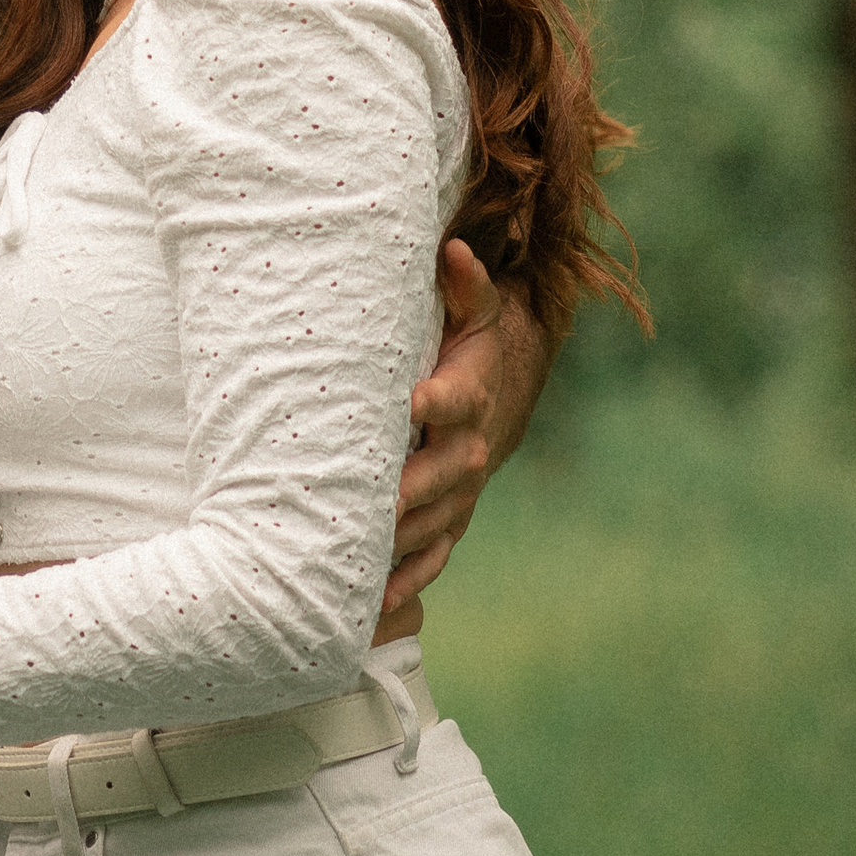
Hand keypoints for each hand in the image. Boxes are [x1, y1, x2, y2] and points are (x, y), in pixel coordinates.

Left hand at [381, 238, 512, 624]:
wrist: (496, 398)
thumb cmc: (465, 347)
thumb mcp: (471, 312)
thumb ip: (464, 286)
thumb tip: (454, 251)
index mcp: (468, 393)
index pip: (456, 396)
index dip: (437, 400)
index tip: (412, 400)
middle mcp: (468, 449)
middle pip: (445, 472)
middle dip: (413, 486)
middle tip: (378, 498)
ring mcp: (461, 493)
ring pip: (434, 521)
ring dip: (401, 539)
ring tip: (359, 556)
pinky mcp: (450, 522)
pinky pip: (430, 556)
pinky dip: (404, 580)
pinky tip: (371, 604)